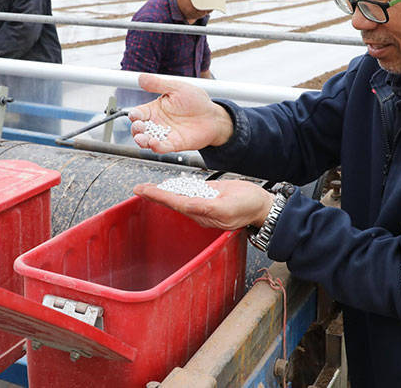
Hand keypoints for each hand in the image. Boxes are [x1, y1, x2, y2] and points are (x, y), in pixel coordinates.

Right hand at [127, 73, 232, 152]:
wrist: (213, 116)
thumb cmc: (196, 101)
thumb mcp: (177, 88)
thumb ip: (158, 84)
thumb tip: (141, 77)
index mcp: (155, 109)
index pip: (138, 113)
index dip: (134, 115)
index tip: (135, 115)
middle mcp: (157, 123)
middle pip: (139, 128)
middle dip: (135, 129)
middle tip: (139, 126)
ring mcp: (164, 135)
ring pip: (146, 140)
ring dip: (141, 141)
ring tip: (142, 138)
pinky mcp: (174, 144)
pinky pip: (161, 148)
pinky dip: (156, 147)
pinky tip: (154, 143)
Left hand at [133, 179, 273, 229]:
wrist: (262, 206)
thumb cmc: (250, 204)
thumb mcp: (230, 204)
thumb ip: (209, 206)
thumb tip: (189, 205)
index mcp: (206, 212)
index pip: (178, 203)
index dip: (160, 197)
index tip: (145, 191)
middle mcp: (202, 212)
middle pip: (174, 203)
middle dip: (155, 196)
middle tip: (138, 188)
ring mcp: (204, 208)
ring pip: (178, 200)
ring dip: (161, 194)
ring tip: (146, 188)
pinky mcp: (208, 202)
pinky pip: (188, 197)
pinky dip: (174, 192)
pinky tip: (166, 188)